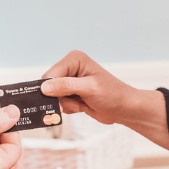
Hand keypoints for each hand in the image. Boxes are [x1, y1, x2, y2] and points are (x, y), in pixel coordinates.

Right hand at [40, 50, 160, 124]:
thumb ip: (65, 86)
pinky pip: (60, 103)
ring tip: (83, 102)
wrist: (124, 108)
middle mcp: (70, 68)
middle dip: (60, 98)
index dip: (50, 88)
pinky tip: (83, 105)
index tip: (59, 99)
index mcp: (74, 60)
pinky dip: (70, 108)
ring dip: (67, 104)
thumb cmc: (112, 94)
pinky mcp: (72, 93)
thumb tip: (44, 87)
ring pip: (54, 97)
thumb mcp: (89, 88)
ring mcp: (70, 82)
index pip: (51, 74)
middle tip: (76, 101)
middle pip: (49, 86)